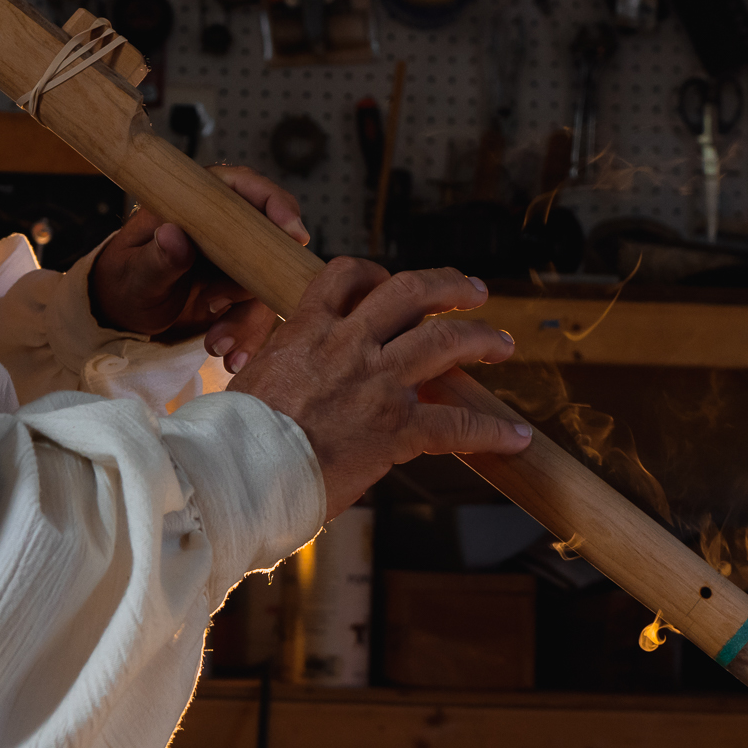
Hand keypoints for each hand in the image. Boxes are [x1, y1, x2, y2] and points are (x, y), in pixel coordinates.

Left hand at [88, 165, 306, 354]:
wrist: (121, 315)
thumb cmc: (122, 281)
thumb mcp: (132, 273)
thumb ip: (155, 258)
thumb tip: (174, 235)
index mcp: (196, 203)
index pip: (244, 187)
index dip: (275, 203)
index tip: (292, 231)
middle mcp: (223, 227)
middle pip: (268, 238)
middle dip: (260, 278)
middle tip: (223, 305)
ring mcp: (235, 261)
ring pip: (266, 282)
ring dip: (248, 319)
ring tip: (216, 344)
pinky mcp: (240, 292)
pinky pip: (258, 312)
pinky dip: (248, 336)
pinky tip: (231, 356)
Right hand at [228, 258, 529, 515]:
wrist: (240, 473)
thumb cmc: (233, 439)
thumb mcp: (248, 382)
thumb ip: (279, 372)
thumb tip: (279, 385)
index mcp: (307, 330)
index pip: (346, 276)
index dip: (373, 274)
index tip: (387, 283)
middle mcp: (348, 345)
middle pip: (411, 292)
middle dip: (449, 286)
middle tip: (473, 291)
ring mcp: (377, 382)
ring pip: (445, 341)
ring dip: (483, 338)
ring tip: (503, 343)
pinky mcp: (396, 427)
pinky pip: (458, 423)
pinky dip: (491, 430)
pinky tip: (514, 436)